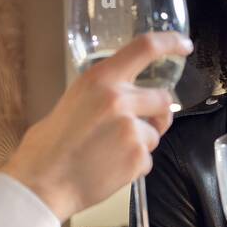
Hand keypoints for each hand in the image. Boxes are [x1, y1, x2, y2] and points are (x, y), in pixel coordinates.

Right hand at [1, 31, 193, 220]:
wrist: (42, 184)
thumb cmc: (47, 149)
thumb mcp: (70, 104)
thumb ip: (99, 97)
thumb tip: (116, 101)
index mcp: (99, 79)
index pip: (145, 47)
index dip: (170, 43)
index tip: (184, 45)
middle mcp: (118, 99)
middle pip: (163, 98)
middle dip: (160, 114)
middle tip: (148, 126)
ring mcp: (130, 129)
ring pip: (154, 134)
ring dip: (141, 144)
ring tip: (110, 155)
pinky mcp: (137, 157)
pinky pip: (147, 160)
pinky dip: (133, 167)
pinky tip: (109, 170)